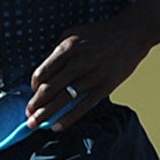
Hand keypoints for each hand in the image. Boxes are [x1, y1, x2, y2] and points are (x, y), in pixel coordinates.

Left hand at [25, 7, 159, 129]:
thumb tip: (44, 73)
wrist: (131, 34)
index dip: (34, 87)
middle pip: (50, 89)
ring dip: (46, 114)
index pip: (42, 73)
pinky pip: (83, 106)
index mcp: (67, 48)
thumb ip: (57, 52)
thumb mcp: (73, 34)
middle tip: (28, 116)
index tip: (33, 93)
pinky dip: (68, 118)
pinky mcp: (105, 87)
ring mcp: (92, 76)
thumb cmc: (100, 34)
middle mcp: (78, 62)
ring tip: (36, 124)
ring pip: (64, 100)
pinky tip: (57, 126)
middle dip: (35, 105)